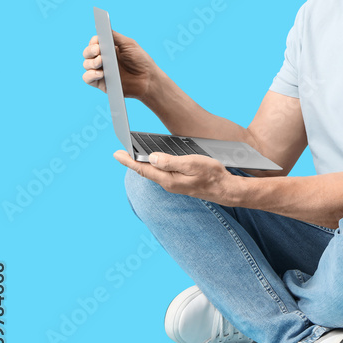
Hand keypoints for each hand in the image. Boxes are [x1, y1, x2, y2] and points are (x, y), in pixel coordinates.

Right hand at [82, 30, 156, 100]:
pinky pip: (87, 78)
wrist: (148, 79)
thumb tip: (102, 26)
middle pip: (87, 53)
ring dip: (91, 62)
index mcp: (108, 48)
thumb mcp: (129, 44)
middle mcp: (102, 58)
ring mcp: (100, 70)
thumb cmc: (140, 60)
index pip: (94, 42)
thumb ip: (115, 36)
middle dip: (90, 51)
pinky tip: (100, 73)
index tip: (98, 42)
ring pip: (86, 64)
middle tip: (98, 51)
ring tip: (101, 62)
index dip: (94, 41)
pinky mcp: (100, 83)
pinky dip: (90, 75)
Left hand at [112, 149, 230, 201]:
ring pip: (153, 173)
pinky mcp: (179, 183)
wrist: (225, 189)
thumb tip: (151, 158)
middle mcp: (168, 184)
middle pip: (145, 172)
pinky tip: (152, 163)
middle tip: (120, 153)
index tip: (117, 153)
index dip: (128, 161)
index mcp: (168, 179)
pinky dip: (152, 167)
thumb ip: (170, 162)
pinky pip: (161, 174)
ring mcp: (174, 184)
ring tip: (131, 156)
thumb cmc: (211, 175)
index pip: (143, 169)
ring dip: (141, 165)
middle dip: (131, 162)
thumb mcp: (191, 164)